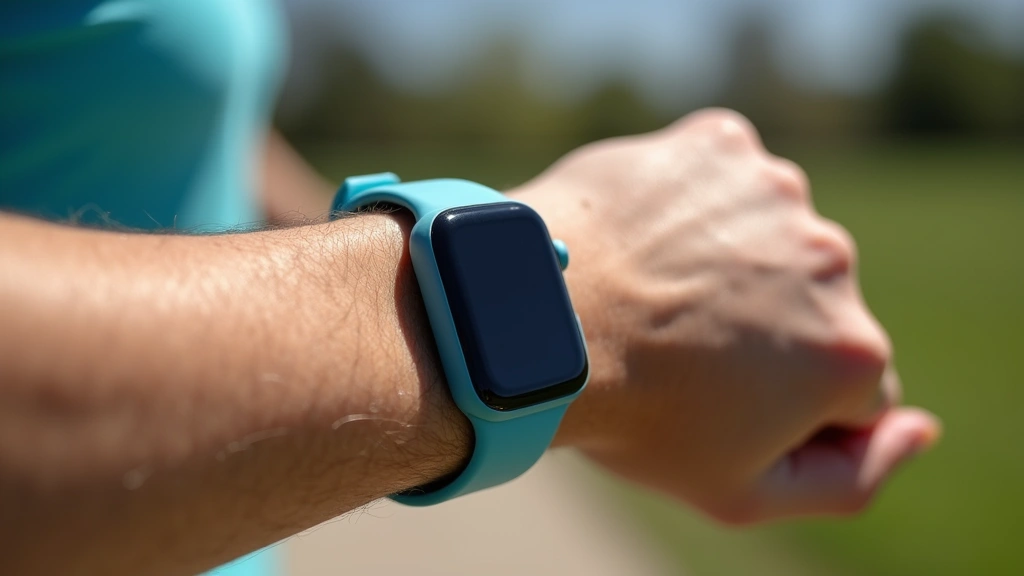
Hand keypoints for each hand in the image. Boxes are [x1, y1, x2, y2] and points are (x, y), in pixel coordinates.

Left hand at [511, 109, 940, 523]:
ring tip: (653, 288)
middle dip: (762, 328)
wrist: (532, 320)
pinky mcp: (721, 144)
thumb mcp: (740, 493)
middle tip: (675, 344)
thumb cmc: (630, 415)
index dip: (782, 400)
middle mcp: (832, 259)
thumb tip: (921, 427)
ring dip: (728, 260)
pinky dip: (692, 203)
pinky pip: (722, 179)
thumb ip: (851, 478)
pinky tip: (644, 236)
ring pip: (769, 237)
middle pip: (811, 304)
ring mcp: (776, 192)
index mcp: (850, 352)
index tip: (715, 396)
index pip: (849, 385)